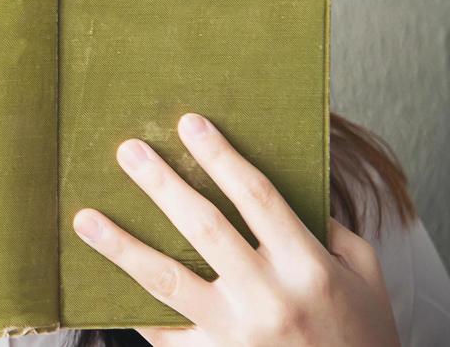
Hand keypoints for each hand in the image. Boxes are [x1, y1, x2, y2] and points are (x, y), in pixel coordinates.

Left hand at [71, 112, 398, 345]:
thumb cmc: (363, 335)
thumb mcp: (365, 278)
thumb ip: (331, 231)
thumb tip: (280, 192)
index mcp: (308, 267)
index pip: (257, 197)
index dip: (221, 157)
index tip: (189, 123)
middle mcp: (269, 298)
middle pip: (204, 228)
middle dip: (162, 184)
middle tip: (128, 150)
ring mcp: (238, 334)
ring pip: (168, 281)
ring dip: (122, 246)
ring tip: (85, 218)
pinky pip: (166, 333)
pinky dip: (134, 309)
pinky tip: (100, 283)